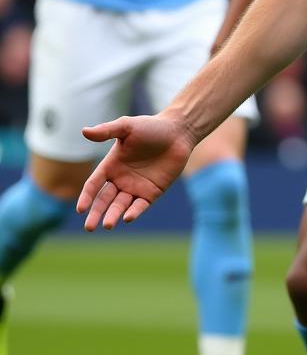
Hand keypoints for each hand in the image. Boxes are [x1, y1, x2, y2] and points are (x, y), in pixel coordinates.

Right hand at [76, 114, 194, 230]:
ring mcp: (136, 187)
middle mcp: (121, 179)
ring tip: (108, 225)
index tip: (81, 209)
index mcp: (111, 165)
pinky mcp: (152, 192)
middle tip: (89, 227)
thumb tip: (84, 131)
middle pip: (104, 200)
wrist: (179, 132)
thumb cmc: (152, 127)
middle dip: (96, 213)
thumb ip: (107, 131)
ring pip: (120, 205)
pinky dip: (134, 212)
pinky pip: (140, 205)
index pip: (94, 184)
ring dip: (113, 215)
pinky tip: (128, 217)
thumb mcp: (127, 126)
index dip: (87, 196)